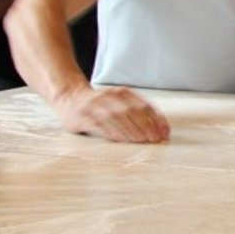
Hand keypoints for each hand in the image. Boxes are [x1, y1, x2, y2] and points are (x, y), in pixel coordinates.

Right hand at [53, 86, 168, 142]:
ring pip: (115, 118)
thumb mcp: (120, 101)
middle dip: (145, 126)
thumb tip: (162, 130)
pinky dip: (111, 132)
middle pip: (131, 111)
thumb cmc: (100, 104)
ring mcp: (94, 106)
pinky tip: (121, 139)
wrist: (68, 97)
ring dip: (130, 130)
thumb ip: (139, 112)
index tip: (165, 133)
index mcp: (122, 92)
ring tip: (141, 141)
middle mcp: (109, 96)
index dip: (157, 119)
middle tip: (154, 139)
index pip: (144, 105)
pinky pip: (98, 125)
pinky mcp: (81, 116)